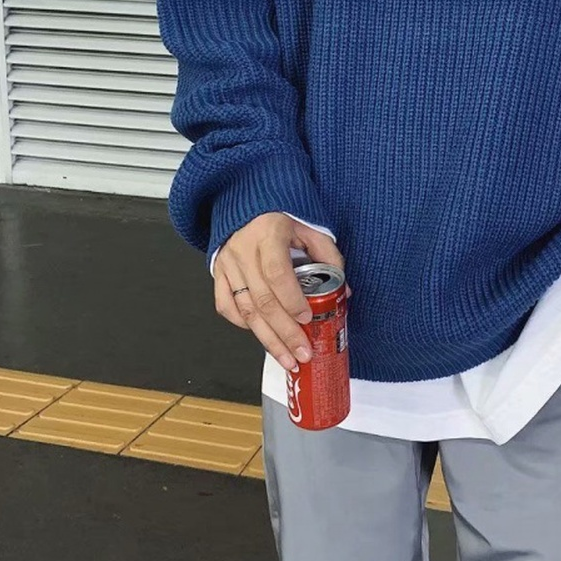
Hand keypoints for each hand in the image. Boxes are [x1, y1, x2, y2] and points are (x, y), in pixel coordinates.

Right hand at [212, 212, 345, 371]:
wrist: (245, 202)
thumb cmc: (280, 215)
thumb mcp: (310, 227)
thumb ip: (328, 256)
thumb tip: (342, 290)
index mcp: (268, 234)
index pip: (277, 273)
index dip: (292, 300)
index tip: (308, 318)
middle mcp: (244, 251)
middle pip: (263, 300)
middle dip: (285, 333)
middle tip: (303, 353)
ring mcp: (228, 263)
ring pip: (245, 310)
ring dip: (268, 339)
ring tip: (287, 359)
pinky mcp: (218, 273)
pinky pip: (226, 306)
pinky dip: (243, 325)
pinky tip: (262, 335)